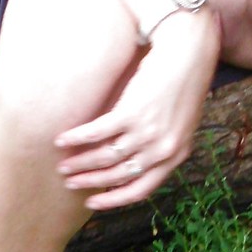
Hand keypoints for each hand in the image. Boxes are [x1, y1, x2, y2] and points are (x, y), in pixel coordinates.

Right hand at [53, 9, 221, 209]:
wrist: (189, 49)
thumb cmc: (183, 82)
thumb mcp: (180, 122)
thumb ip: (160, 145)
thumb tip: (128, 161)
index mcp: (176, 155)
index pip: (141, 190)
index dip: (113, 200)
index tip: (92, 202)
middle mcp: (162, 148)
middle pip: (118, 175)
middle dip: (90, 181)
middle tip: (69, 182)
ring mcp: (148, 131)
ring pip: (105, 157)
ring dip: (80, 163)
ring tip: (63, 165)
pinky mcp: (133, 112)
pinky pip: (97, 133)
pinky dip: (76, 138)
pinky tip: (61, 140)